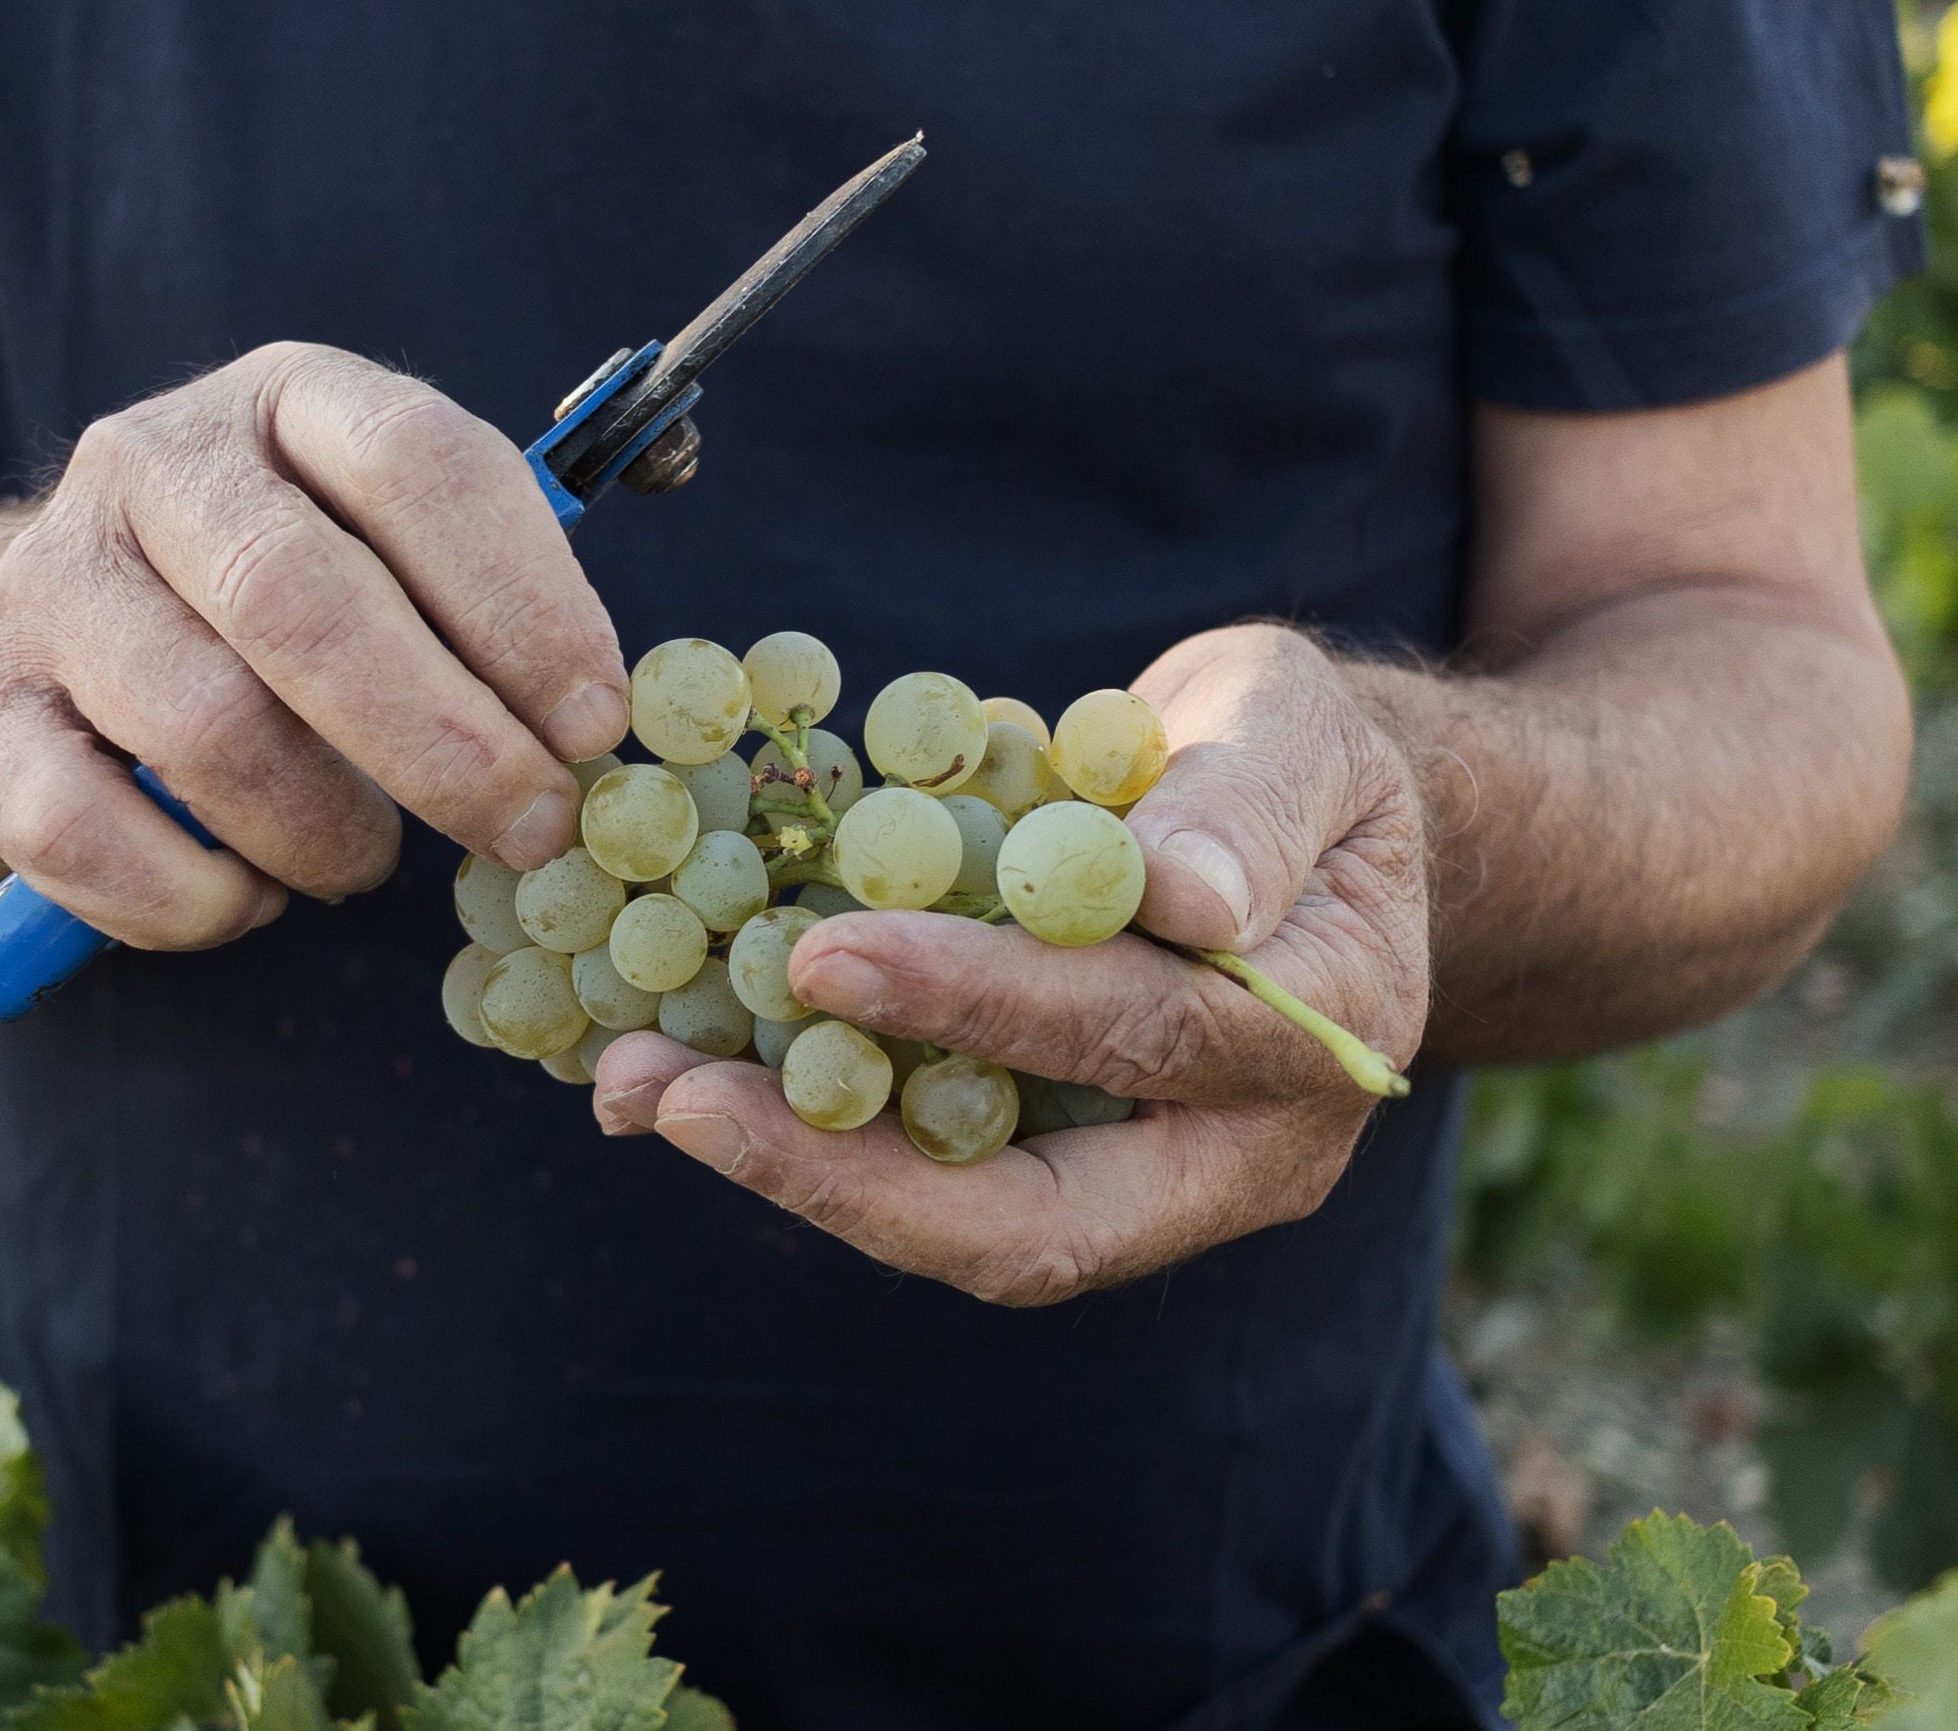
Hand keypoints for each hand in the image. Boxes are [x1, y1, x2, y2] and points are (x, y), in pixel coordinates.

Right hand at [0, 342, 626, 948]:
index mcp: (292, 396)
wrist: (56, 662)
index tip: (594, 723)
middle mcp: (152, 459)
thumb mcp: (392, 562)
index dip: (521, 600)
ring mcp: (45, 578)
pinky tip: (243, 894)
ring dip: (320, 832)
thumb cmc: (284, 621)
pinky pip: (85, 831)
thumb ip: (486, 613)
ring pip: (203, 726)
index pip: (417, 459)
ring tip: (361, 861)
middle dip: (441, 741)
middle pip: (299, 597)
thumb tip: (593, 728)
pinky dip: (194, 898)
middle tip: (530, 830)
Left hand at [593, 625, 1427, 1304]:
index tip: (829, 951)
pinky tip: (672, 1072)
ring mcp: (1137, 1183)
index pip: (1144, 1036)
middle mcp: (1235, 1154)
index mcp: (1318, 1038)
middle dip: (848, 1170)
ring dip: (796, 1166)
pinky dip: (798, 1130)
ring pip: (961, 1226)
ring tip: (639, 1086)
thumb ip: (1249, 802)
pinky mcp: (1045, 1164)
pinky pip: (919, 1174)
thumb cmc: (1295, 755)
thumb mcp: (1299, 730)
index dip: (984, 1003)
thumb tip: (1189, 894)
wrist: (1291, 815)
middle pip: (1038, 1222)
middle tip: (680, 1098)